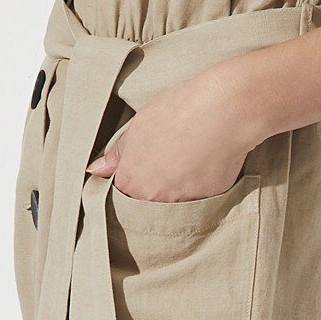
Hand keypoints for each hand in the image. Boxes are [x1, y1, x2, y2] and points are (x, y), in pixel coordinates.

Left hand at [86, 62, 263, 201]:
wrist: (224, 112)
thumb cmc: (180, 110)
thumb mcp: (139, 125)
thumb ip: (117, 153)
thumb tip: (96, 170)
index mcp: (132, 180)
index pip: (121, 196)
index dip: (130, 184)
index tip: (139, 172)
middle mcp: (155, 199)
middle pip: (146, 206)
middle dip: (151, 192)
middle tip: (165, 166)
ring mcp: (183, 204)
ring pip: (173, 208)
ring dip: (175, 193)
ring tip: (185, 165)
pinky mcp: (210, 203)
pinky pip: (199, 204)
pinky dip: (199, 190)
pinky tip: (203, 167)